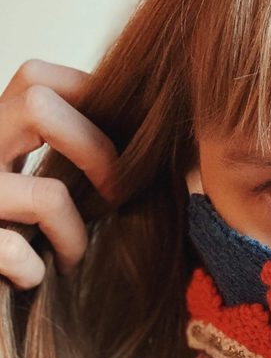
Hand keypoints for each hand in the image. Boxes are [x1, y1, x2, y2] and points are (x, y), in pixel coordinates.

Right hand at [0, 59, 118, 288]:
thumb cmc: (23, 238)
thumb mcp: (45, 187)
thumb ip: (76, 157)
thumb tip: (166, 142)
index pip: (36, 77)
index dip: (89, 98)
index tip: (122, 145)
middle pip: (37, 103)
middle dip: (98, 151)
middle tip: (117, 195)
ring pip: (48, 194)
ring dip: (75, 236)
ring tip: (69, 258)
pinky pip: (16, 251)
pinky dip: (35, 272)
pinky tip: (31, 280)